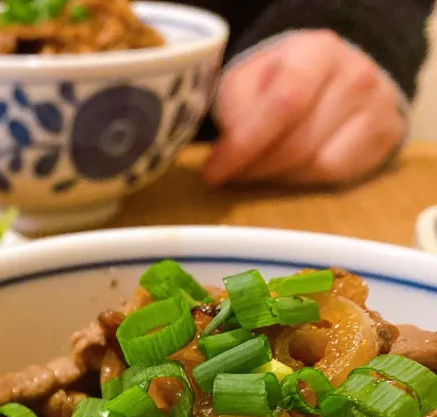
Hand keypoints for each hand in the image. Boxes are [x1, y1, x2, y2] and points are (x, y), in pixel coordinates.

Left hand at [202, 30, 405, 186]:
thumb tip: (227, 152)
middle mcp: (355, 75)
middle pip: (297, 144)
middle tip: (231, 176)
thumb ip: (233, 108)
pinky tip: (289, 172)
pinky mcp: (386, 136)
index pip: (282, 106)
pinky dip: (304, 182)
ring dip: (277, 178)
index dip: (244, 146)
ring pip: (315, 165)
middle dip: (254, 169)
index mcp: (317, 51)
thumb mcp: (247, 80)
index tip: (212, 173)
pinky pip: (336, 176)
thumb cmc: (279, 81)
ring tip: (259, 171)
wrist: (333, 76)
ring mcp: (378, 106)